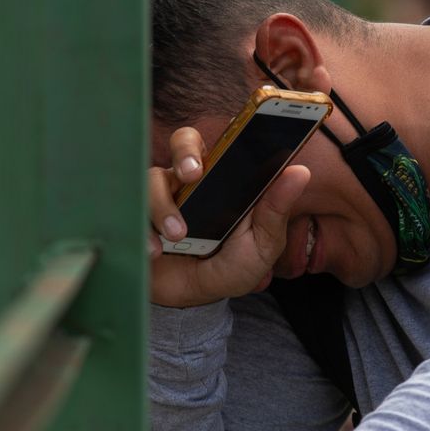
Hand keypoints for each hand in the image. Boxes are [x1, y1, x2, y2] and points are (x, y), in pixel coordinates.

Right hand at [148, 125, 309, 306]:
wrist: (193, 300)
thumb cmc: (229, 266)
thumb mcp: (260, 246)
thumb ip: (275, 212)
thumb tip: (300, 172)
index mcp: (225, 181)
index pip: (225, 143)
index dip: (231, 130)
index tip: (237, 131)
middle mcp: (191, 181)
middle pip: (182, 143)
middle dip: (185, 152)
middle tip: (192, 175)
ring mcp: (161, 196)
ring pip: (152, 179)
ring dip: (164, 207)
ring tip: (178, 236)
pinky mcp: (137, 216)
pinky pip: (129, 209)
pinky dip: (142, 231)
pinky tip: (154, 252)